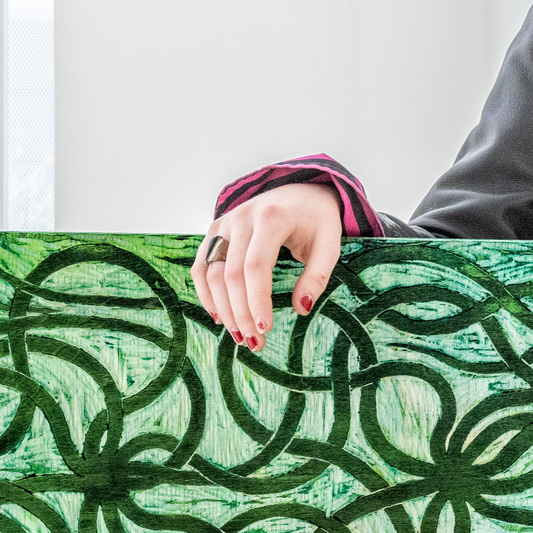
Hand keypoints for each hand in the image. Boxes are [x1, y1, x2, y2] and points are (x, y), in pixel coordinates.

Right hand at [190, 182, 341, 348]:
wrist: (299, 189)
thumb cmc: (316, 219)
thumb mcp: (330, 243)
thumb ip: (318, 275)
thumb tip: (302, 308)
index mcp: (272, 217)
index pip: (255, 266)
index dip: (256, 300)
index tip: (264, 329)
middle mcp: (242, 217)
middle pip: (230, 274)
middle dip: (240, 312)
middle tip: (255, 342)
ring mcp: (225, 222)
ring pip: (211, 272)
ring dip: (222, 308)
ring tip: (241, 336)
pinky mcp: (215, 230)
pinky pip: (202, 265)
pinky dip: (206, 293)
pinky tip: (220, 316)